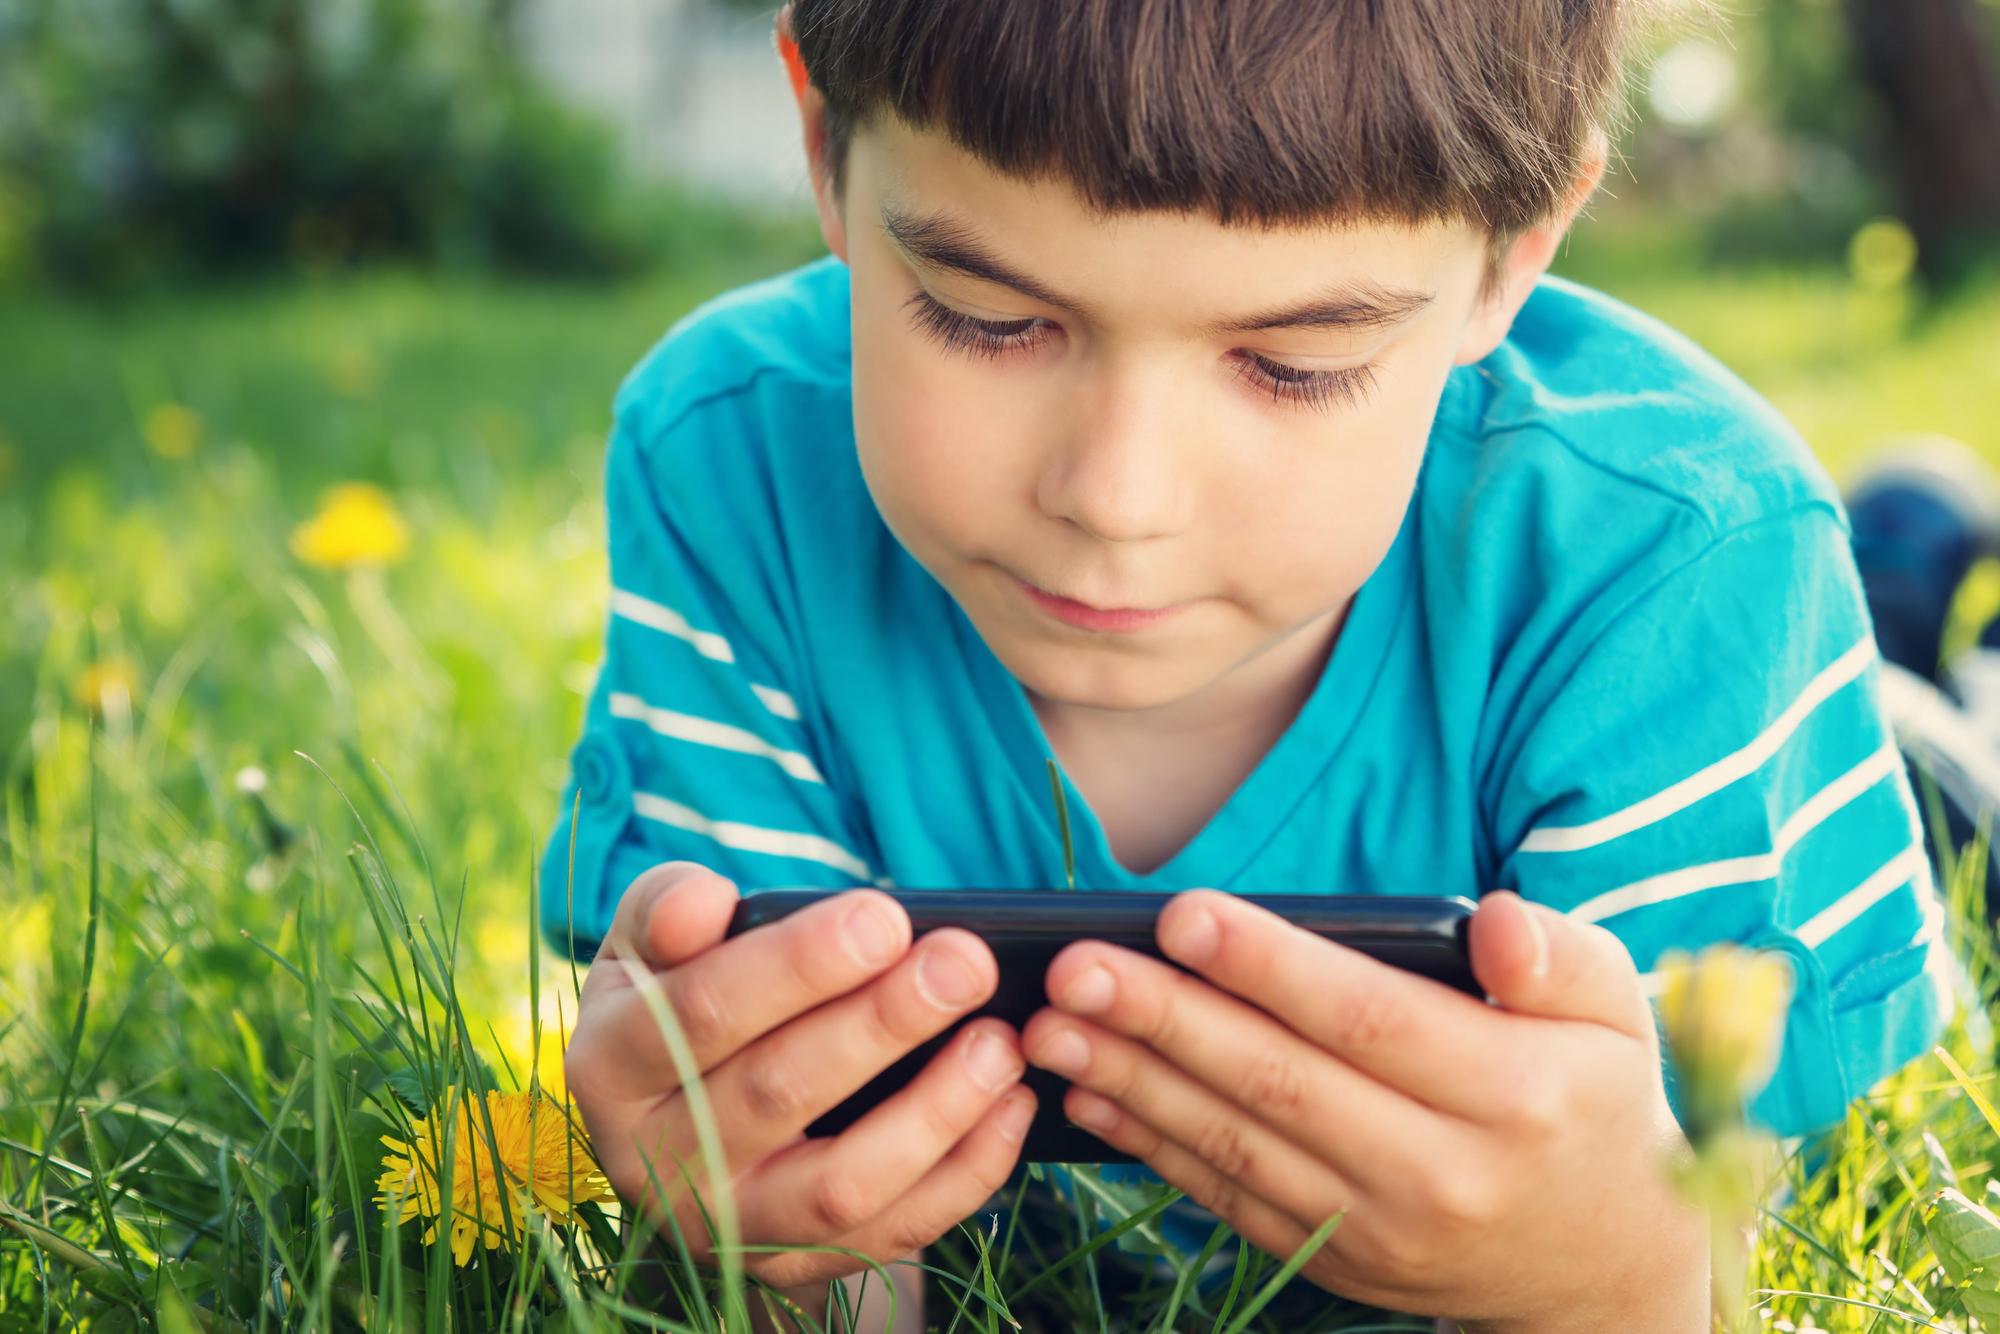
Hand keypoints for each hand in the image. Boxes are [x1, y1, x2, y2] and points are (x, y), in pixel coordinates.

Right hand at [564, 863, 1036, 1289]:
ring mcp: (726, 1227)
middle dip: (884, 1023)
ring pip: (840, 1187)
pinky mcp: (793, 1268)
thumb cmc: (682, 992)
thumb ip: (667, 907)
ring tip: (1000, 1042)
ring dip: (935, 1112)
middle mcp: (654, 1161)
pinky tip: (1011, 1105)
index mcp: (611, 1064)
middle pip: (779, 1093)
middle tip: (967, 964)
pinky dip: (964, 1174)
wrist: (686, 1111)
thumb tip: (703, 905)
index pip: (704, 1012)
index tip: (887, 918)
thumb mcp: (650, 943)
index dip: (798, 965)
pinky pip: (891, 1234)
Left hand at [1019, 889, 1708, 1330]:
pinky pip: (1229, 1196)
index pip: (1368, 1019)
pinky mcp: (1337, 1260)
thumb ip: (1557, 955)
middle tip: (1073, 967)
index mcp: (1511, 1092)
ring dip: (1134, 1083)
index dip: (1269, 965)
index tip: (1181, 914)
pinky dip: (1152, 1145)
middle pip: (1280, 1083)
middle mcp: (1441, 1172)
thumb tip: (1493, 923)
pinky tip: (1089, 1093)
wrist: (1598, 1265)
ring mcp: (1382, 1229)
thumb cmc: (1592, 1099)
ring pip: (1237, 1144)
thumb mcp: (1614, 1011)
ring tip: (1050, 1027)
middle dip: (1166, 1020)